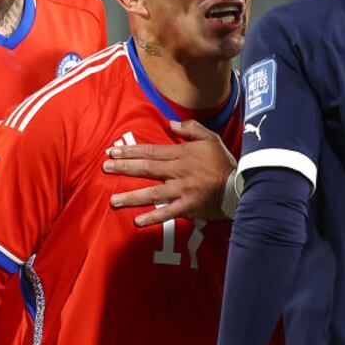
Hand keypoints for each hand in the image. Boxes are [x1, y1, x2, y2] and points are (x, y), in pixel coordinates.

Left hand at [103, 120, 235, 225]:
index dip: (130, 151)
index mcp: (181, 154)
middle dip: (124, 168)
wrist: (240, 185)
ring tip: (113, 201)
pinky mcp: (188, 207)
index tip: (112, 151)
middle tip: (105, 168)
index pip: (150, 151)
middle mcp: (178, 171)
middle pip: (146, 168)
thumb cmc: (224, 162)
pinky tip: (137, 221)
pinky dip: (153, 218)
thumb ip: (190, 129)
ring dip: (132, 197)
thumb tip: (170, 123)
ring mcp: (182, 190)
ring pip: (153, 193)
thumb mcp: (210, 137)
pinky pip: (168, 213)